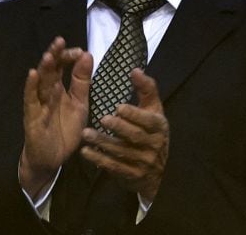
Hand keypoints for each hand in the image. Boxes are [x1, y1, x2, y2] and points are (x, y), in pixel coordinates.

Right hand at [20, 36, 92, 198]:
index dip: (68, 57)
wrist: (53, 159)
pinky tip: (33, 75)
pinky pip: (31, 102)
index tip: (79, 50)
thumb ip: (82, 81)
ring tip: (49, 56)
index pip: (62, 67)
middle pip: (49, 71)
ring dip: (43, 70)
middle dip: (54, 56)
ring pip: (39, 84)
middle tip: (59, 41)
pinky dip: (31, 88)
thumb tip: (86, 54)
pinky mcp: (32, 119)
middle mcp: (47, 94)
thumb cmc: (65, 129)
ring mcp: (38, 105)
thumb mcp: (80, 103)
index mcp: (60, 89)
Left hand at [80, 69, 168, 202]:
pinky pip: (114, 167)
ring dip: (103, 143)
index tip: (118, 107)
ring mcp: (143, 162)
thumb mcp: (154, 110)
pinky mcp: (131, 175)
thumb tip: (135, 69)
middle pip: (135, 136)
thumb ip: (146, 89)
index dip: (134, 114)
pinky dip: (99, 159)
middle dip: (119, 128)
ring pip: (122, 152)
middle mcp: (154, 144)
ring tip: (86, 133)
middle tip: (102, 118)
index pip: (148, 120)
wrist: (157, 171)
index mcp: (159, 126)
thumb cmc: (152, 131)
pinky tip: (85, 151)